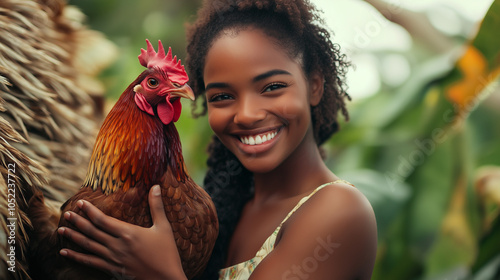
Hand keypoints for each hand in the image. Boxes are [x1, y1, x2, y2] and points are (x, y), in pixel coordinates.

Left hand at [58, 185, 186, 279]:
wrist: (166, 279)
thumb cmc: (167, 253)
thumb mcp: (164, 227)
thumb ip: (157, 206)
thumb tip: (156, 186)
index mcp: (128, 233)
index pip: (103, 219)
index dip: (90, 211)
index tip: (80, 203)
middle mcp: (117, 245)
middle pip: (92, 231)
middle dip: (78, 221)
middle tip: (66, 213)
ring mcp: (113, 259)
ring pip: (88, 246)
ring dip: (74, 237)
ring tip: (61, 230)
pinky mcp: (112, 270)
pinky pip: (90, 262)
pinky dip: (76, 257)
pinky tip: (65, 253)